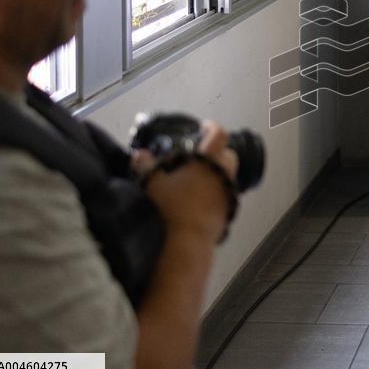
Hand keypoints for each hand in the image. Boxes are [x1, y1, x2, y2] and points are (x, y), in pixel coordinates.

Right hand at [141, 121, 238, 241]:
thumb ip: (145, 165)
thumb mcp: (152, 183)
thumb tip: (139, 154)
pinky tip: (199, 196)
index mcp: (207, 160)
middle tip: (199, 154)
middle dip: (217, 150)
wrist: (187, 242)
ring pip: (229, 173)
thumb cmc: (171, 208)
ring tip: (196, 176)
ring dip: (217, 170)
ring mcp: (228, 192)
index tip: (205, 127)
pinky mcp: (229, 209)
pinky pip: (226, 192)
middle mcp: (223, 173)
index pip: (219, 135)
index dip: (213, 127)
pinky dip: (217, 189)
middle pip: (228, 153)